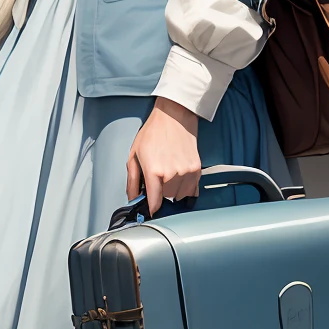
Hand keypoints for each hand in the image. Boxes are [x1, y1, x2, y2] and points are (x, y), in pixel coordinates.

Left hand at [125, 97, 200, 215]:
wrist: (174, 117)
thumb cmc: (153, 132)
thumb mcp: (134, 155)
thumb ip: (132, 180)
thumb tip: (132, 197)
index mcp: (154, 171)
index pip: (154, 201)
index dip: (151, 209)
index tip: (150, 211)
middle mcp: (172, 174)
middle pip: (166, 198)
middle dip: (160, 193)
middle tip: (157, 180)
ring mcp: (186, 172)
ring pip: (179, 195)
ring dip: (173, 191)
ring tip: (168, 176)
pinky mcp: (197, 169)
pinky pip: (192, 190)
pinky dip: (185, 189)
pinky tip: (179, 179)